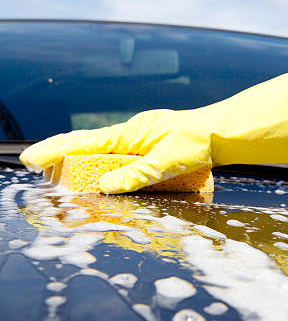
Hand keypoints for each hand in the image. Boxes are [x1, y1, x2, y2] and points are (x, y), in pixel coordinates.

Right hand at [20, 71, 287, 193]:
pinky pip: (120, 153)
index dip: (57, 151)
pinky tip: (103, 171)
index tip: (32, 158)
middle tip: (40, 170)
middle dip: (64, 156)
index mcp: (132, 134)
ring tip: (62, 174)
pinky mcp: (151, 145)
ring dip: (84, 160)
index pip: (86, 143)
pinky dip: (105, 162)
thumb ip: (139, 174)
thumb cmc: (199, 142)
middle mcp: (133, 133)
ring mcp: (141, 138)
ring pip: (104, 150)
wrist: (222, 132)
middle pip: (90, 146)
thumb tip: (108, 187)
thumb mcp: (170, 161)